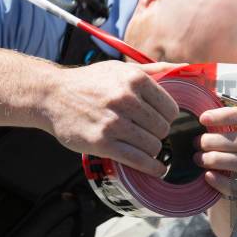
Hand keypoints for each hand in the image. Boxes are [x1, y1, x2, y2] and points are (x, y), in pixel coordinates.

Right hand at [41, 61, 179, 175]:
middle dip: (159, 134)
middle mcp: (125, 99)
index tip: (160, 121)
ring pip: (153, 145)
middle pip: (162, 128)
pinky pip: (137, 159)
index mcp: (134, 79)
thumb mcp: (120, 68)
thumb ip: (154, 70)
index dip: (168, 118)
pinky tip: (157, 169)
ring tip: (147, 148)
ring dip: (154, 150)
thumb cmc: (89, 82)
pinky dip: (151, 167)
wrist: (51, 95)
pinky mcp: (102, 142)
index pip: (170, 108)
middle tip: (150, 135)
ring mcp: (113, 122)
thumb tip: (185, 68)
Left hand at [194, 105, 236, 197]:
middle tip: (196, 143)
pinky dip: (222, 181)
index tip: (202, 118)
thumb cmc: (213, 138)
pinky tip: (207, 176)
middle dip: (217, 141)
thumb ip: (206, 109)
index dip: (224, 116)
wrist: (217, 167)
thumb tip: (188, 89)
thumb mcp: (213, 122)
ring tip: (198, 159)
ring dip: (218, 160)